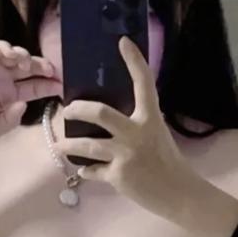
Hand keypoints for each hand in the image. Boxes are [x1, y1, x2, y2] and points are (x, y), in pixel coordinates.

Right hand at [0, 40, 61, 140]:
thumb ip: (9, 121)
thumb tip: (24, 104)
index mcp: (9, 95)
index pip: (34, 88)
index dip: (48, 85)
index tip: (62, 85)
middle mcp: (3, 78)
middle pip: (29, 69)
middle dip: (43, 68)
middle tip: (53, 70)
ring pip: (15, 56)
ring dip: (26, 57)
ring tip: (29, 64)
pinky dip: (5, 48)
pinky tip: (12, 54)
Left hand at [58, 37, 195, 215]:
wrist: (178, 194)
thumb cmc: (168, 162)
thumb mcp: (157, 134)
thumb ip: (138, 123)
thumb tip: (111, 117)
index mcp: (150, 118)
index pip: (144, 84)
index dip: (134, 61)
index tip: (123, 42)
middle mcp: (137, 133)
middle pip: (100, 113)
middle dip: (77, 110)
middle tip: (67, 110)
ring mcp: (126, 155)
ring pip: (87, 145)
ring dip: (68, 145)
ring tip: (59, 145)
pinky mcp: (118, 176)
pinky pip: (92, 170)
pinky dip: (86, 170)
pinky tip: (83, 170)